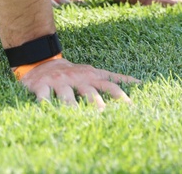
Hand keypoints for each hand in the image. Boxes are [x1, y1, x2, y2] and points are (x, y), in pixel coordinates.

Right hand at [18, 56, 138, 108]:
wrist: (42, 64)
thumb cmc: (74, 73)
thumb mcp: (94, 73)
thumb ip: (113, 78)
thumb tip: (139, 82)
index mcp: (91, 77)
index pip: (110, 85)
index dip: (120, 95)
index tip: (131, 107)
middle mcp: (77, 78)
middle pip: (89, 92)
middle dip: (97, 103)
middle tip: (104, 115)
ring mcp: (60, 81)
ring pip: (67, 95)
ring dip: (72, 106)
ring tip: (76, 117)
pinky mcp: (41, 85)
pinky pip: (43, 96)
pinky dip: (44, 104)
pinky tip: (46, 111)